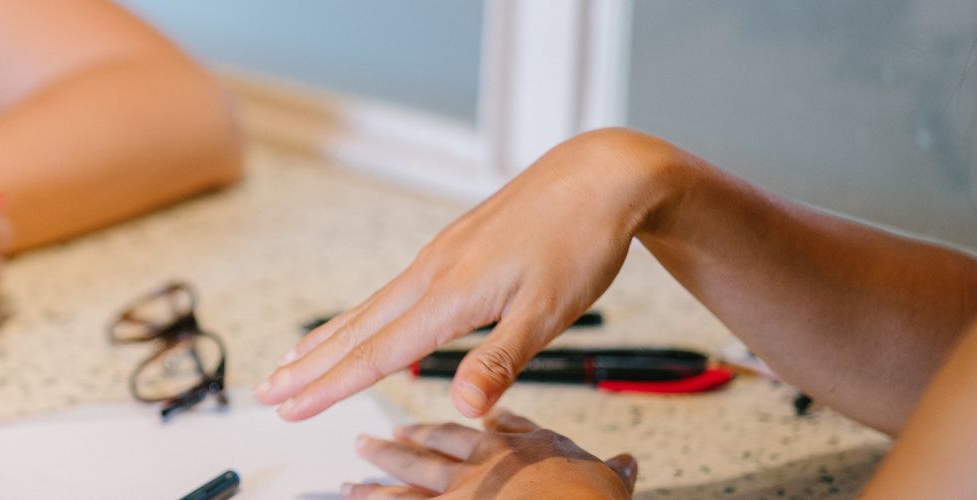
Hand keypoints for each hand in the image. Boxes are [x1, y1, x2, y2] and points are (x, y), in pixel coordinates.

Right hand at [255, 129, 692, 419]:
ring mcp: (439, 258)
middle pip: (357, 329)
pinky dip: (361, 315)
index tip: (288, 408)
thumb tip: (463, 409)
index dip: (329, 386)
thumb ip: (500, 362)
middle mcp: (432, 273)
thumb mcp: (550, 311)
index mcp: (450, 295)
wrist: (600, 174)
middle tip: (264, 392)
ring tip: (290, 362)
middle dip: (309, 366)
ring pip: (369, 308)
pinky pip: (391, 291)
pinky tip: (361, 323)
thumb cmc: (580, 242)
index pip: (377, 353)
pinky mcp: (452, 249)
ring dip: (327, 340)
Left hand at [348, 408, 636, 499]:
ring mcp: (458, 490)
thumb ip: (613, 473)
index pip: (494, 431)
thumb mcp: (609, 482)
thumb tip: (627, 465)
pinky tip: (349, 493)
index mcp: (522, 449)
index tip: (472, 419)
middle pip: (438, 446)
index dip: (480, 425)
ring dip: (381, 471)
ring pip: (409, 477)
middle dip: (411, 440)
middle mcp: (483, 464)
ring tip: (356, 467)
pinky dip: (372, 499)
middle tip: (384, 435)